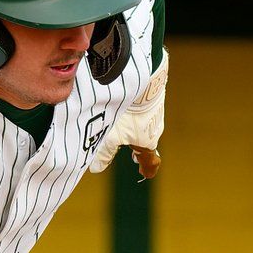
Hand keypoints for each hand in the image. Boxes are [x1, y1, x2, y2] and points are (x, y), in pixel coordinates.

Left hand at [86, 51, 168, 176]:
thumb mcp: (112, 136)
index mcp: (148, 142)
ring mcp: (156, 111)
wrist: (145, 78)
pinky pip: (144, 108)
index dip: (147, 168)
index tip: (144, 173)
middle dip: (138, 148)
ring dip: (135, 128)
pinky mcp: (152, 96)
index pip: (151, 161)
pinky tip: (126, 105)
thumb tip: (96, 169)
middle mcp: (155, 128)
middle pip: (147, 142)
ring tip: (124, 127)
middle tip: (131, 154)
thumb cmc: (129, 111)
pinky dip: (135, 111)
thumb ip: (105, 153)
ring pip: (144, 124)